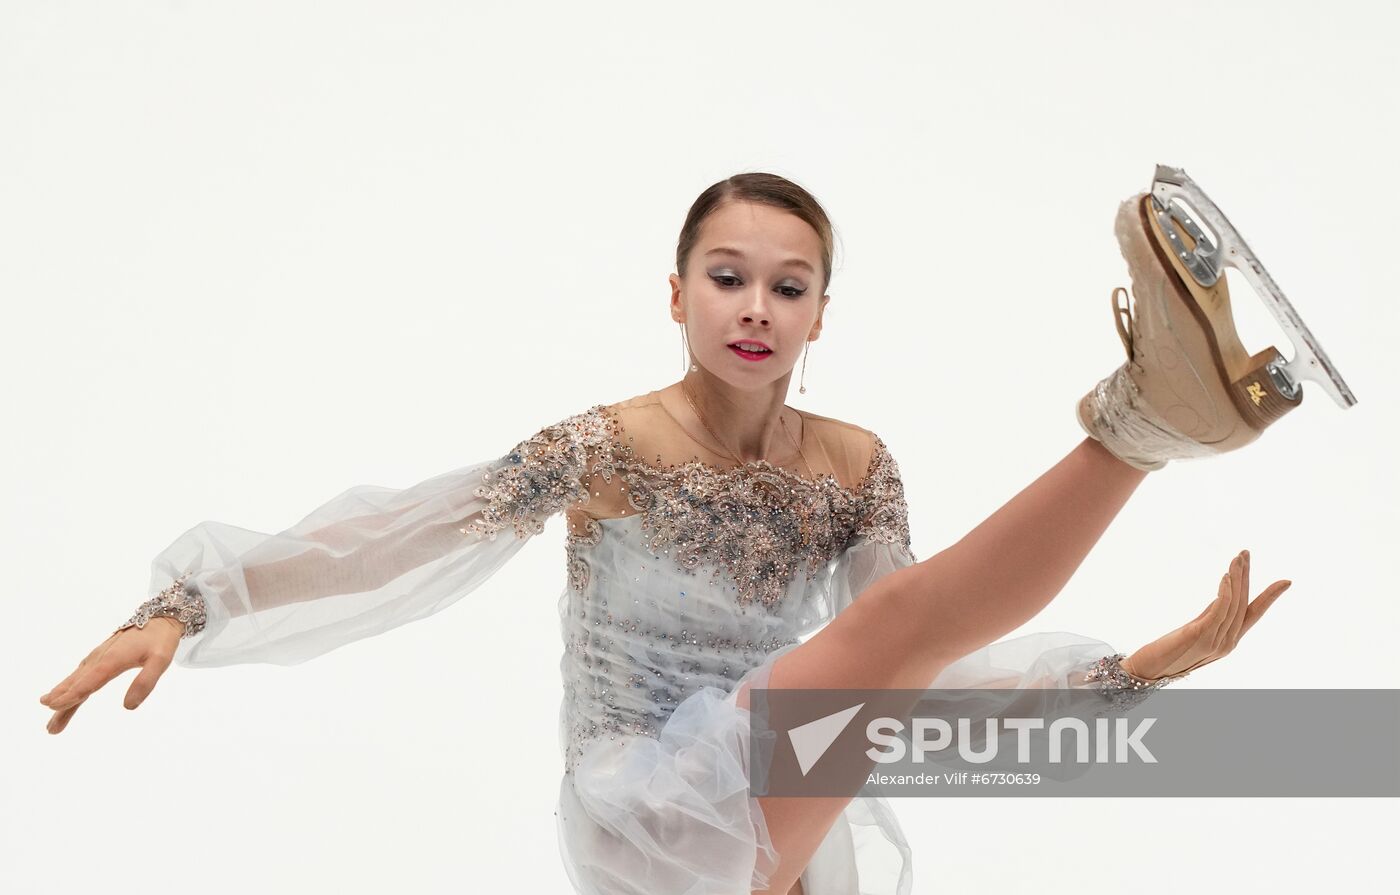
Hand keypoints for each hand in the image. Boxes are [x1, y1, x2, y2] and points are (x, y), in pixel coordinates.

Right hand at [38, 618, 183, 734]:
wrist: (159, 619)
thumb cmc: (160, 640)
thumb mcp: (160, 661)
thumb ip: (145, 682)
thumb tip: (128, 707)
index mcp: (111, 661)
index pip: (87, 682)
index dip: (70, 696)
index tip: (53, 708)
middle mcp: (99, 659)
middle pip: (76, 685)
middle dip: (61, 705)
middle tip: (50, 728)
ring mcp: (97, 657)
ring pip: (75, 680)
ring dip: (61, 697)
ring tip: (49, 714)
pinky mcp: (99, 657)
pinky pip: (80, 674)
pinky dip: (69, 686)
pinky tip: (62, 693)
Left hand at [1122, 549, 1291, 681]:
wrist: (1148, 671)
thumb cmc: (1169, 651)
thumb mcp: (1197, 631)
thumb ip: (1212, 616)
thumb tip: (1224, 596)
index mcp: (1229, 641)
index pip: (1254, 615)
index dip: (1269, 598)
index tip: (1286, 581)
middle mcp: (1227, 642)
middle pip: (1243, 603)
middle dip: (1246, 576)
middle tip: (1246, 553)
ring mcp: (1216, 641)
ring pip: (1234, 604)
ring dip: (1236, 578)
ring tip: (1237, 558)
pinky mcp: (1200, 636)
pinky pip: (1219, 610)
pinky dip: (1225, 592)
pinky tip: (1226, 576)